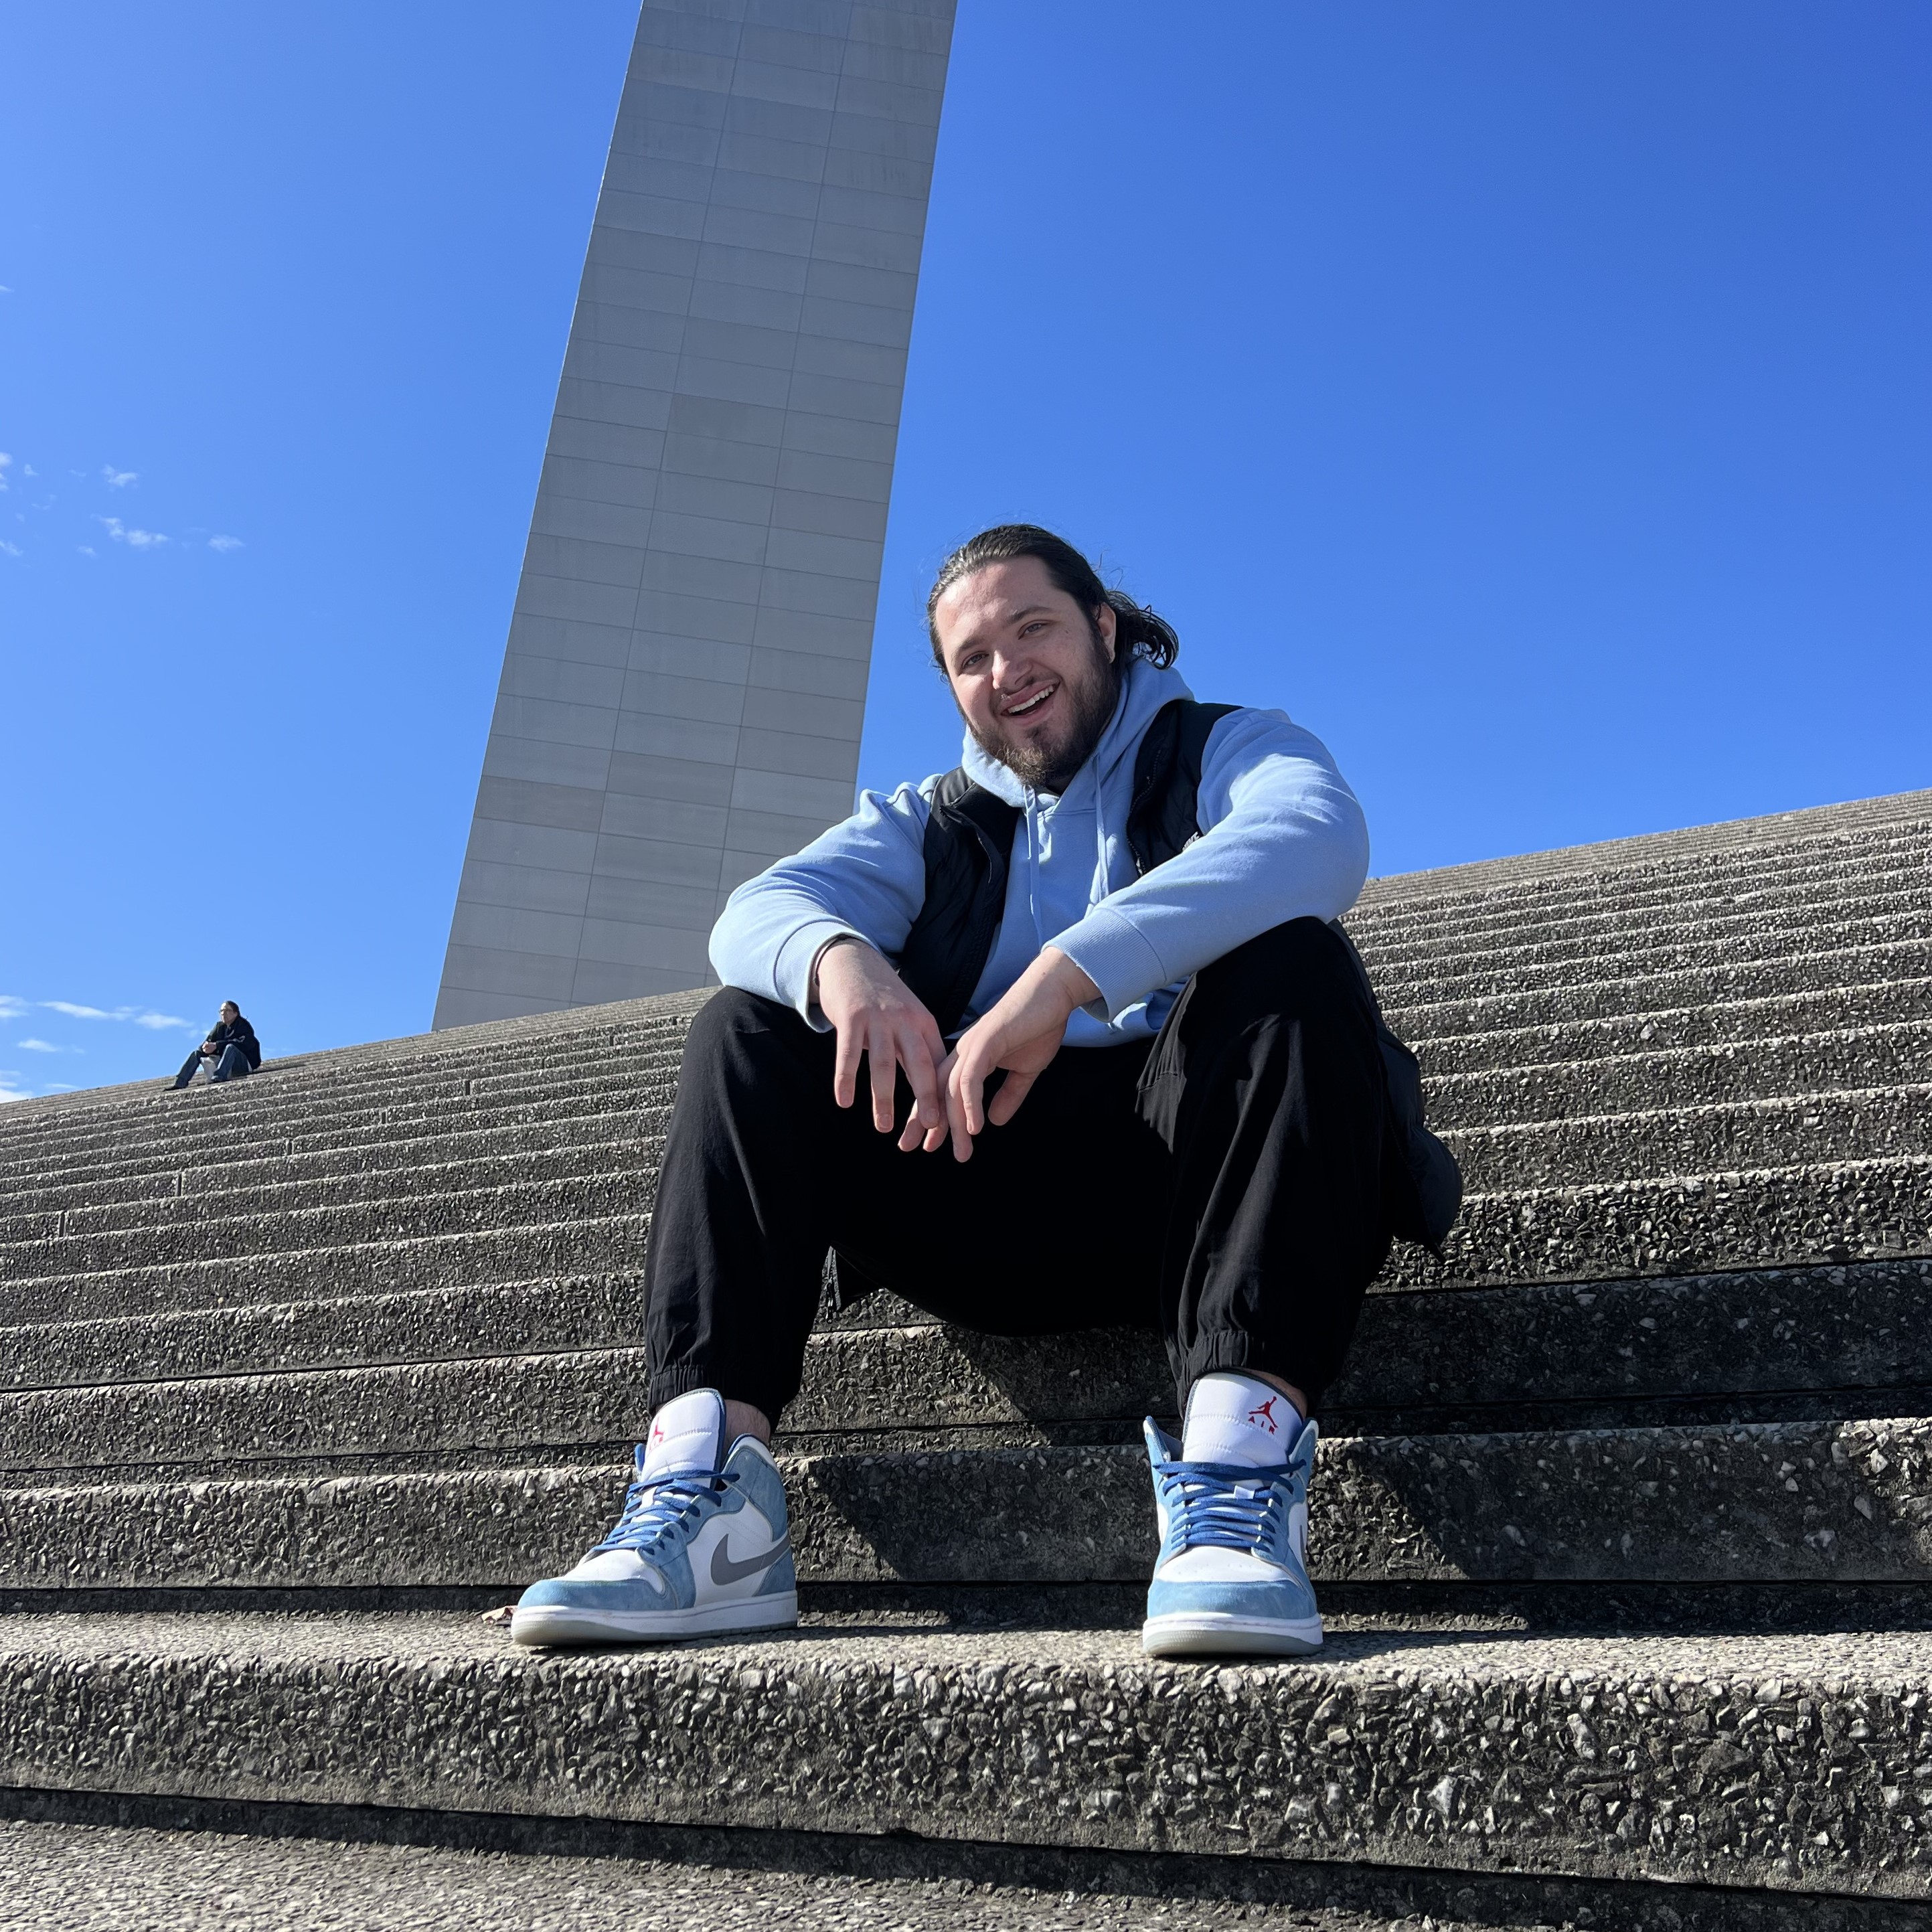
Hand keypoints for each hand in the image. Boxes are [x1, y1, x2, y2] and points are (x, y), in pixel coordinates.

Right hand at [813, 938, 948, 1143]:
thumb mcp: (908, 1019)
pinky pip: (849, 1053)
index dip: (943, 1094)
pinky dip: (846, 1079)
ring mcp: (878, 1018)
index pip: (938, 1065)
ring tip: (883, 1127)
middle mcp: (905, 1021)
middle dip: (927, 1097)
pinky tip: (844, 1102)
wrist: (852, 960)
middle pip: (920, 1064)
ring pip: (884, 1064)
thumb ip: (918, 1050)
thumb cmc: (882, 999)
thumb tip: (933, 1092)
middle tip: (932, 1127)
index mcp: (924, 1024)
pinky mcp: (851, 1016)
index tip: (947, 1122)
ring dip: (884, 1098)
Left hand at [937, 947, 1099, 1161]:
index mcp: (968, 1058)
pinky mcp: (987, 1041)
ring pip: (953, 1090)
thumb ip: (1008, 1095)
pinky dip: (971, 1104)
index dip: (932, 1119)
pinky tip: (974, 1127)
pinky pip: (971, 1077)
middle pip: (935, 1091)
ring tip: (961, 1151)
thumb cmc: (1040, 1026)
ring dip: (954, 1124)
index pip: (942, 1092)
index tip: (926, 1145)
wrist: (1054, 993)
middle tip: (913, 1149)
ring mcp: (972, 1046)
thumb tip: (995, 1121)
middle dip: (923, 1122)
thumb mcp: (1024, 1071)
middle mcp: (964, 1052)